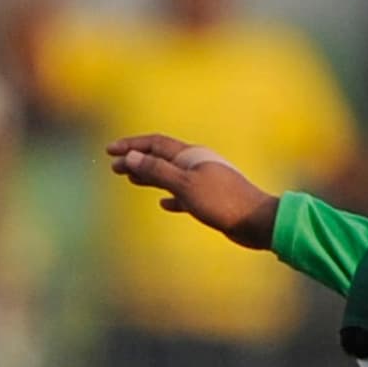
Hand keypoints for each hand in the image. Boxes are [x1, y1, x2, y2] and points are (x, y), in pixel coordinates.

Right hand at [105, 134, 278, 249]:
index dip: (131, 145)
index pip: (155, 143)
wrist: (257, 222)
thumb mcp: (185, 185)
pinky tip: (164, 204)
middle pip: (161, 158)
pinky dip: (171, 197)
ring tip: (131, 179)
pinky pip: (184, 195)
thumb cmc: (222, 202)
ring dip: (150, 176)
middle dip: (137, 160)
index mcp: (191, 156)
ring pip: (171, 176)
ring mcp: (204, 182)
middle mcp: (197, 165)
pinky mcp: (210, 201)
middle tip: (114, 167)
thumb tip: (131, 156)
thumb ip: (157, 171)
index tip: (110, 151)